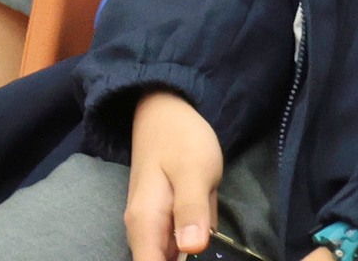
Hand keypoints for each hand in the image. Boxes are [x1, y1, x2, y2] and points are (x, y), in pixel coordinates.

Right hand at [125, 90, 226, 260]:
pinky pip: (181, 248)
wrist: (164, 111)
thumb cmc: (179, 138)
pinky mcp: (167, 223)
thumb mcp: (194, 170)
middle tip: (214, 244)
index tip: (201, 258)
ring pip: (173, 259)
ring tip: (213, 229)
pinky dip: (197, 250)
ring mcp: (154, 227)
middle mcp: (143, 230)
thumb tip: (191, 248)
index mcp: (145, 222)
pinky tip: (213, 238)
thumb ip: (191, 209)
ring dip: (194, 257)